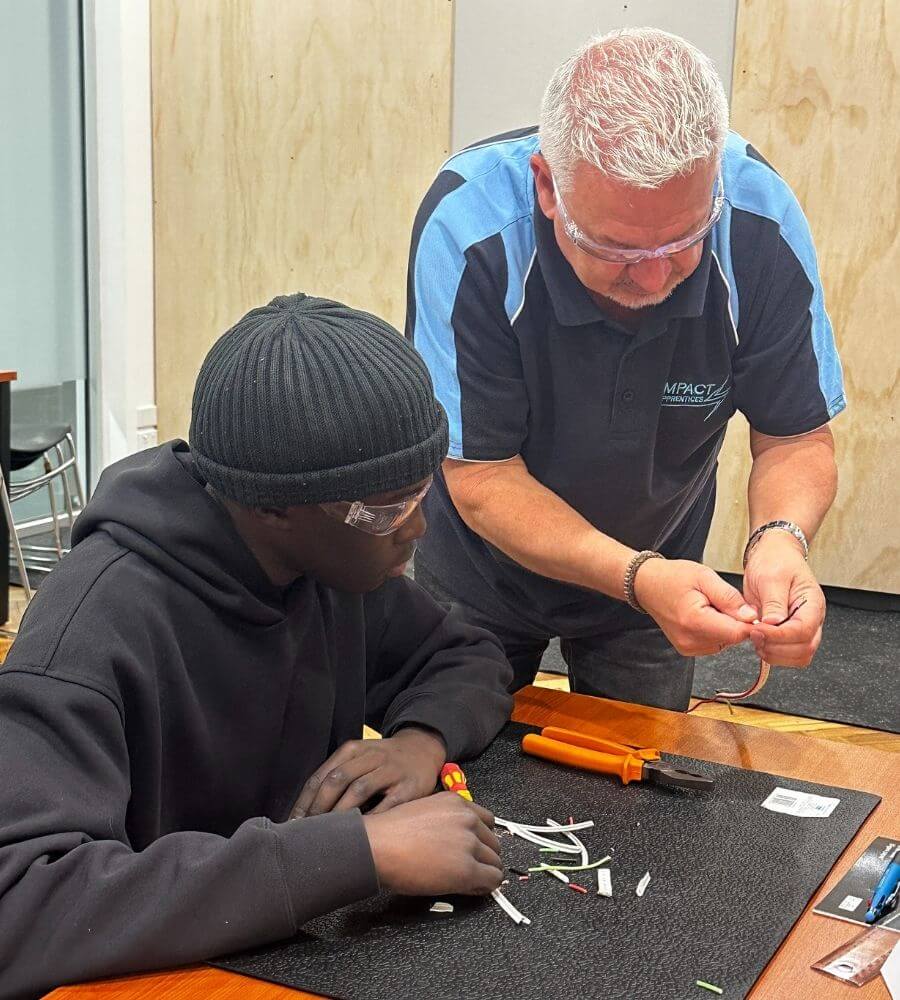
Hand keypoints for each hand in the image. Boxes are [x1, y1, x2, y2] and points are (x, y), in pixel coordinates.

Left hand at [291, 726, 445, 818]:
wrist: (423, 750)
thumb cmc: (383, 761)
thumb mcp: (359, 758)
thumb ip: (337, 777)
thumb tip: (305, 812)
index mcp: (352, 750)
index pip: (321, 776)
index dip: (305, 802)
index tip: (294, 824)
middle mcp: (370, 756)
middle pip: (337, 780)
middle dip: (319, 808)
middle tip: (309, 832)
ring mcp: (391, 770)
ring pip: (359, 789)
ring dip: (340, 814)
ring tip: (330, 834)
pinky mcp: (409, 787)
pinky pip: (387, 805)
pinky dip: (371, 819)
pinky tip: (361, 833)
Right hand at [363, 793, 502, 895]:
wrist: (377, 846)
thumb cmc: (390, 832)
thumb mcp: (424, 812)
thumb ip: (446, 820)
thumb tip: (456, 838)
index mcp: (456, 802)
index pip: (487, 821)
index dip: (481, 838)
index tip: (474, 849)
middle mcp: (467, 819)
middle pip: (493, 842)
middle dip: (483, 856)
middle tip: (470, 867)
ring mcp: (469, 843)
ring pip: (495, 862)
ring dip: (484, 872)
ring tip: (468, 880)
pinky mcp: (467, 868)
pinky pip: (492, 879)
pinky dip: (485, 886)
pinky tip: (471, 888)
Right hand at [634, 558, 756, 655]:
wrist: (647, 585)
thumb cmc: (673, 577)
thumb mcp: (705, 577)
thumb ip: (729, 598)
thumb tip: (751, 617)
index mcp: (694, 621)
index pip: (737, 632)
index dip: (749, 622)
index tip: (748, 608)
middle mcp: (690, 639)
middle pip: (732, 637)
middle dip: (735, 620)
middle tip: (721, 601)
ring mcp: (688, 647)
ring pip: (726, 641)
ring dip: (726, 625)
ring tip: (709, 607)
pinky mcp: (688, 650)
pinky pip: (715, 643)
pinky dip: (716, 630)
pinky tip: (704, 616)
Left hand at [743, 531, 824, 665]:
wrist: (773, 555)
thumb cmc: (775, 561)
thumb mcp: (771, 577)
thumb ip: (773, 601)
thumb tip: (773, 623)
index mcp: (812, 603)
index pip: (803, 630)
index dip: (779, 636)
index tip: (758, 629)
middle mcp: (811, 618)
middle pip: (804, 648)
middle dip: (777, 648)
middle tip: (754, 634)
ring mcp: (802, 627)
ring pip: (799, 656)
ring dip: (775, 654)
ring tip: (756, 638)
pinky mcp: (790, 632)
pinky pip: (789, 653)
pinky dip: (773, 653)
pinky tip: (759, 641)